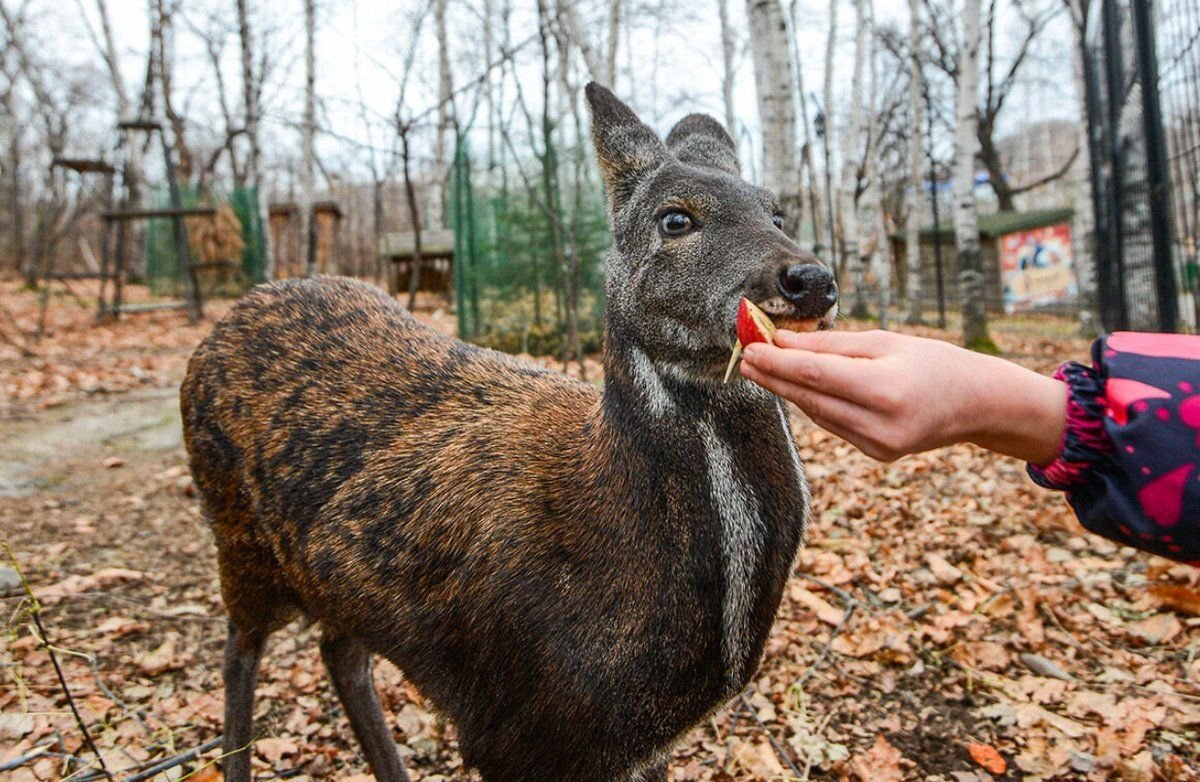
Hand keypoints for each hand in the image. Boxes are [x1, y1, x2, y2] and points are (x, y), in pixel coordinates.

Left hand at [739, 329, 1066, 463]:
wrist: (976, 403)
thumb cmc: (931, 362)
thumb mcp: (883, 342)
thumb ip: (830, 345)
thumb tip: (781, 339)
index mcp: (885, 389)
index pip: (815, 375)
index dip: (777, 362)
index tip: (750, 346)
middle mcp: (880, 423)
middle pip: (809, 398)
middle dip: (773, 376)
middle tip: (744, 356)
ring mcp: (878, 444)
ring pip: (817, 413)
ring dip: (788, 390)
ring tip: (762, 366)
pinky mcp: (876, 454)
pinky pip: (833, 424)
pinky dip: (813, 404)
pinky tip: (797, 386)